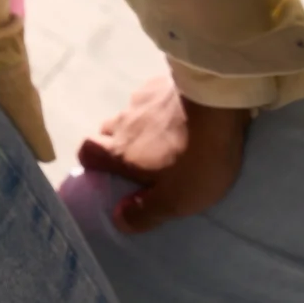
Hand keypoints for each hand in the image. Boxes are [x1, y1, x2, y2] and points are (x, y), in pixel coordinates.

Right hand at [77, 74, 250, 230]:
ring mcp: (142, 98)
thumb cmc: (196, 158)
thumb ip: (145, 212)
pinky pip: (152, 99)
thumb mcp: (176, 200)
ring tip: (167, 138)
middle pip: (107, 132)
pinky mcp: (162, 83)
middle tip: (143, 161)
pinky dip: (159, 109)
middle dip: (117, 145)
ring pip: (131, 115)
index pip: (86, 152)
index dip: (92, 163)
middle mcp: (123, 122)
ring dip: (141, 128)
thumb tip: (117, 219)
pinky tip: (180, 114)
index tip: (108, 174)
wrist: (217, 104)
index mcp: (121, 152)